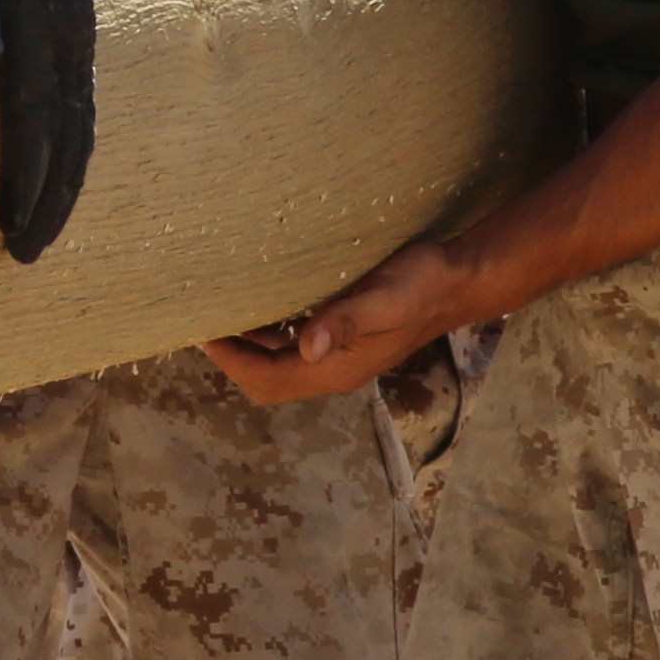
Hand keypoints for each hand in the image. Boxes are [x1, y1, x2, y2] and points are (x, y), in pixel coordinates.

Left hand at [0, 0, 93, 261]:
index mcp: (40, 16)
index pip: (36, 115)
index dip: (29, 176)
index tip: (13, 227)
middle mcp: (69, 31)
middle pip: (68, 133)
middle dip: (50, 198)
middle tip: (25, 254)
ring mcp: (78, 31)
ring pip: (82, 123)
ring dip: (65, 181)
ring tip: (40, 232)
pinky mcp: (75, 30)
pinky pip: (80, 102)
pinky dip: (72, 147)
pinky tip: (57, 178)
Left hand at [204, 247, 464, 404]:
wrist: (457, 280)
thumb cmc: (421, 286)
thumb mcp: (383, 299)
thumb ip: (345, 321)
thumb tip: (306, 346)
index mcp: (337, 369)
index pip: (267, 379)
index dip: (231, 360)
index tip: (203, 332)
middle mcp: (332, 368)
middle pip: (266, 378)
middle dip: (231, 356)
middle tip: (202, 321)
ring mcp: (337, 354)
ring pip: (277, 360)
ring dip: (247, 344)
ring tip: (220, 311)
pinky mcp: (341, 335)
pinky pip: (292, 342)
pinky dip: (268, 330)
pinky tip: (258, 302)